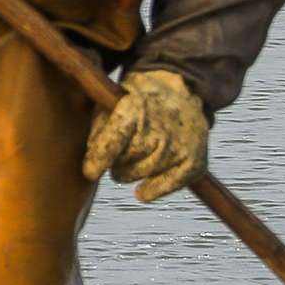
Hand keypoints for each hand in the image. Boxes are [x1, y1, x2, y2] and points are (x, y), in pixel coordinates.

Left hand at [82, 68, 210, 202]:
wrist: (182, 93)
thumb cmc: (137, 103)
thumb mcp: (112, 102)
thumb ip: (98, 131)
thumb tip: (93, 164)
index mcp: (134, 108)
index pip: (114, 140)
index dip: (99, 159)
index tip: (90, 172)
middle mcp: (160, 128)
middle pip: (123, 163)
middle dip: (115, 162)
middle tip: (122, 150)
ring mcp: (179, 146)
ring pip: (138, 175)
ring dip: (130, 172)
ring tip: (135, 156)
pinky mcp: (193, 162)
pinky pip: (163, 187)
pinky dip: (150, 190)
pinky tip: (142, 190)